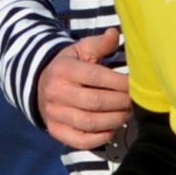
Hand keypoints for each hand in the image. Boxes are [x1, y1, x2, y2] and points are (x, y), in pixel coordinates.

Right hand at [36, 30, 131, 149]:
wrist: (40, 85)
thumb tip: (114, 34)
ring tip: (126, 114)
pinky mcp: (55, 131)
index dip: (120, 83)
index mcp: (63, 69)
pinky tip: (112, 128)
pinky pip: (81, 141)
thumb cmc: (69, 66)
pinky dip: (101, 138)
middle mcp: (55, 92)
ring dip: (114, 120)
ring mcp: (54, 114)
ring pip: (90, 123)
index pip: (96, 77)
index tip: (135, 85)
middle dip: (120, 103)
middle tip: (134, 102)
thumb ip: (99, 44)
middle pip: (95, 102)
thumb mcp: (81, 50)